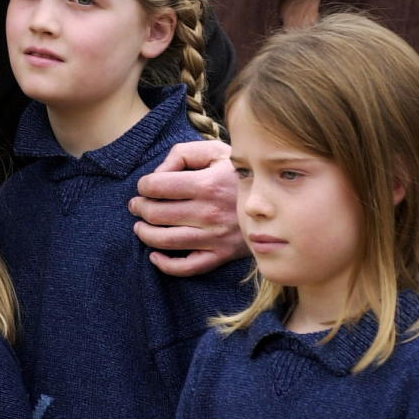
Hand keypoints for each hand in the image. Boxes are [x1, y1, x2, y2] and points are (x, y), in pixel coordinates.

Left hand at [129, 138, 246, 276]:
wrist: (281, 200)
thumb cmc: (240, 173)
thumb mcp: (217, 151)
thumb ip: (183, 154)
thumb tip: (158, 174)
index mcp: (207, 184)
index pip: (156, 187)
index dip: (143, 186)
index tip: (145, 186)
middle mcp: (209, 213)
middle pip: (156, 214)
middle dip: (140, 208)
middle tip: (137, 205)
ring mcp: (215, 237)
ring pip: (165, 241)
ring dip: (144, 234)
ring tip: (140, 226)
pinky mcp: (221, 255)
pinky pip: (187, 267)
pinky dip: (165, 265)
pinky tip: (155, 256)